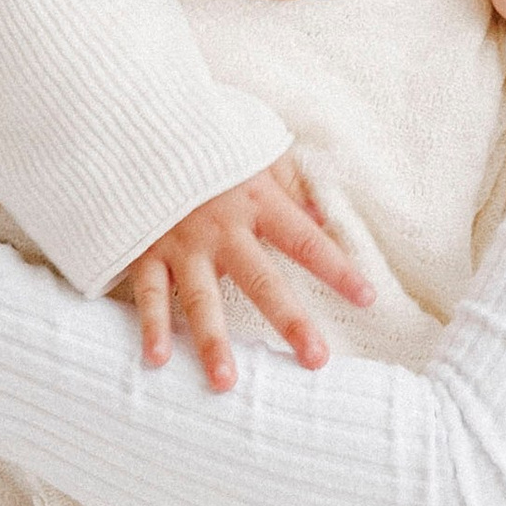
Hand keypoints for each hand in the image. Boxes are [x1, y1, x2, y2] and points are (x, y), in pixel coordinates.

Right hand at [111, 157, 373, 392]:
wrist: (137, 124)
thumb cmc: (207, 141)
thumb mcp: (255, 148)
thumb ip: (289, 184)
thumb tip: (321, 218)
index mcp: (257, 201)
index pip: (306, 242)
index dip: (338, 270)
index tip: (368, 299)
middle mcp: (221, 227)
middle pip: (262, 281)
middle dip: (290, 322)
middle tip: (316, 360)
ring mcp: (181, 242)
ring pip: (201, 299)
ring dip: (212, 342)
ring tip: (225, 382)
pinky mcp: (145, 249)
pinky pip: (148, 292)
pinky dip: (151, 325)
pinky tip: (157, 359)